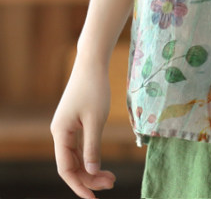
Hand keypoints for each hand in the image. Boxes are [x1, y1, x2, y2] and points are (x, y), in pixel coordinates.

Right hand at [50, 59, 115, 198]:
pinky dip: (91, 156)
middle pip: (72, 165)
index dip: (80, 184)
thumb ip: (93, 146)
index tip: (94, 197)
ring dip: (92, 169)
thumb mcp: (96, 119)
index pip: (66, 168)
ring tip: (112, 178)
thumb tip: (92, 171)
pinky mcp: (75, 123)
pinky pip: (80, 147)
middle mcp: (60, 133)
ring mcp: (67, 129)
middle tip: (112, 183)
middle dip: (89, 178)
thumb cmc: (94, 88)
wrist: (92, 63)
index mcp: (60, 134)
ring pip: (76, 157)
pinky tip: (102, 164)